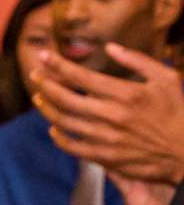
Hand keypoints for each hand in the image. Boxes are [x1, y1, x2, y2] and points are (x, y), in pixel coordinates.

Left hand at [34, 44, 183, 183]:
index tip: (43, 56)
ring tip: (38, 97)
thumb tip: (110, 47)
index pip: (81, 77)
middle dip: (45, 84)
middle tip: (35, 75)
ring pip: (64, 122)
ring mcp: (107, 138)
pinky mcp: (106, 157)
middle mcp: (113, 116)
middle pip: (66, 99)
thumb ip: (138, 61)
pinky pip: (72, 147)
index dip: (58, 66)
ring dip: (46, 108)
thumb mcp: (166, 79)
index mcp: (127, 94)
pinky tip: (53, 128)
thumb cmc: (178, 111)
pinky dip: (58, 137)